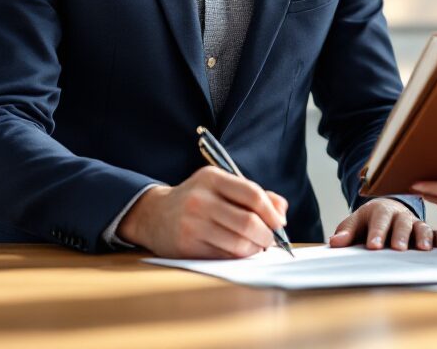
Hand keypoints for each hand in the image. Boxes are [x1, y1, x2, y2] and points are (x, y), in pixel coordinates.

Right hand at [118, 166, 289, 258]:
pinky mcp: (187, 247)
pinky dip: (238, 257)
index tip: (279, 223)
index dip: (271, 212)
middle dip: (266, 235)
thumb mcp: (221, 186)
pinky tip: (237, 251)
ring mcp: (192, 224)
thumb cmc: (197, 200)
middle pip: (248, 222)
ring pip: (238, 244)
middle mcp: (201, 200)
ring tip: (254, 246)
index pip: (252, 195)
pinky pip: (224, 257)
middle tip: (269, 239)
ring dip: (254, 249)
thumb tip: (281, 212)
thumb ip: (254, 195)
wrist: (154, 215)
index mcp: (212, 178)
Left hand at [328, 197, 436, 250]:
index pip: (378, 220)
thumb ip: (346, 232)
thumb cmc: (370, 220)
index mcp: (380, 210)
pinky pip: (436, 232)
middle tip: (399, 248)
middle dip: (400, 235)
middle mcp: (400, 214)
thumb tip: (334, 242)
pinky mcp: (425, 230)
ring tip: (425, 249)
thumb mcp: (355, 223)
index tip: (373, 246)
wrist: (387, 210)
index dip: (376, 232)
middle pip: (401, 223)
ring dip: (424, 237)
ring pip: (421, 227)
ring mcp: (414, 222)